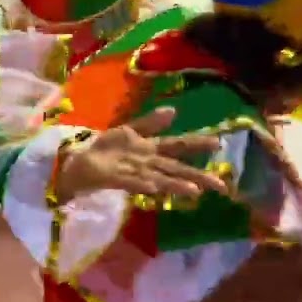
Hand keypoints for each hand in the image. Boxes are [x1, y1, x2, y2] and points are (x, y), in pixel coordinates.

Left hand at [54, 107, 226, 203]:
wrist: (78, 161)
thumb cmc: (106, 148)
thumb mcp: (129, 130)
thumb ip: (151, 122)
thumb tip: (174, 110)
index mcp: (149, 149)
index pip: (178, 146)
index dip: (198, 144)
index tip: (220, 143)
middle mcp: (146, 162)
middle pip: (175, 168)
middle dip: (198, 176)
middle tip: (222, 185)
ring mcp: (132, 171)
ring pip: (159, 178)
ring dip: (176, 184)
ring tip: (196, 190)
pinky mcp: (115, 178)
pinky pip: (132, 182)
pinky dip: (144, 184)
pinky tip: (155, 188)